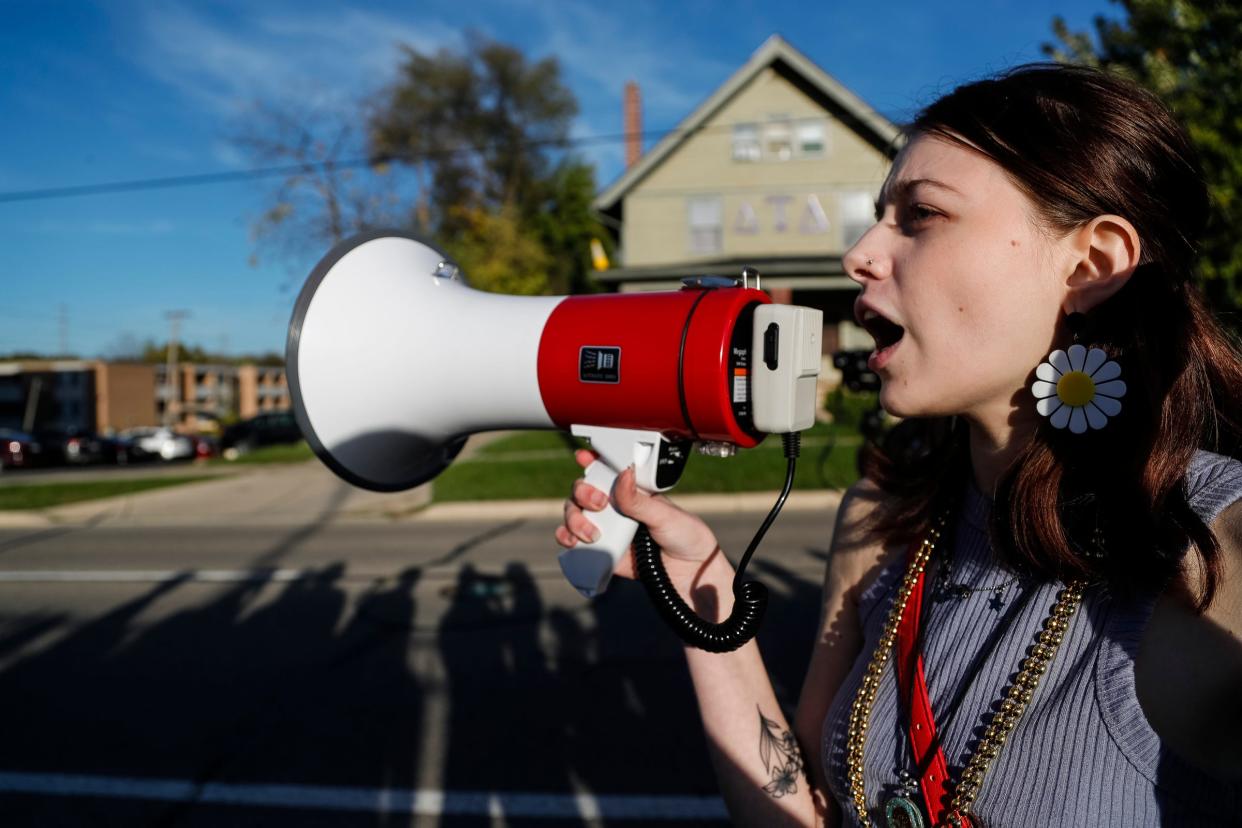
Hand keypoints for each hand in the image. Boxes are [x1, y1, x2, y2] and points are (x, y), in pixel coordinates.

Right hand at [554, 449, 721, 581]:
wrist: (690, 574)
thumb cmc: (685, 536)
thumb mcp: (664, 514)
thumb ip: (639, 500)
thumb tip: (623, 473)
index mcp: (631, 492)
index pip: (606, 471)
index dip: (591, 461)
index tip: (583, 457)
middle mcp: (615, 508)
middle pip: (583, 492)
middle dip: (582, 493)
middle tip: (599, 503)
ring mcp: (606, 529)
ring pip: (574, 515)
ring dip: (573, 519)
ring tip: (591, 533)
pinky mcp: (602, 552)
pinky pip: (575, 543)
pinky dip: (566, 539)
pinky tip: (573, 542)